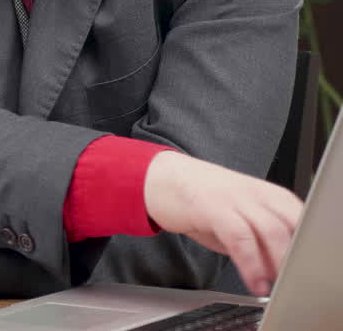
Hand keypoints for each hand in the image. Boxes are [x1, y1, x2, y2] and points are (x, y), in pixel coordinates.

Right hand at [144, 151, 302, 296]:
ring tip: (271, 286)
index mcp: (269, 195)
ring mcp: (235, 198)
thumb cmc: (200, 199)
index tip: (298, 271)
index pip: (301, 221)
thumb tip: (276, 270)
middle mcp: (257, 193)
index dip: (303, 248)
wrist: (160, 178)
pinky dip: (250, 263)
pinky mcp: (213, 206)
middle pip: (292, 225)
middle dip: (294, 258)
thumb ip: (258, 239)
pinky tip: (252, 280)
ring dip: (276, 264)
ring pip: (271, 231)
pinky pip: (240, 237)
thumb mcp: (237, 217)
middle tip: (288, 281)